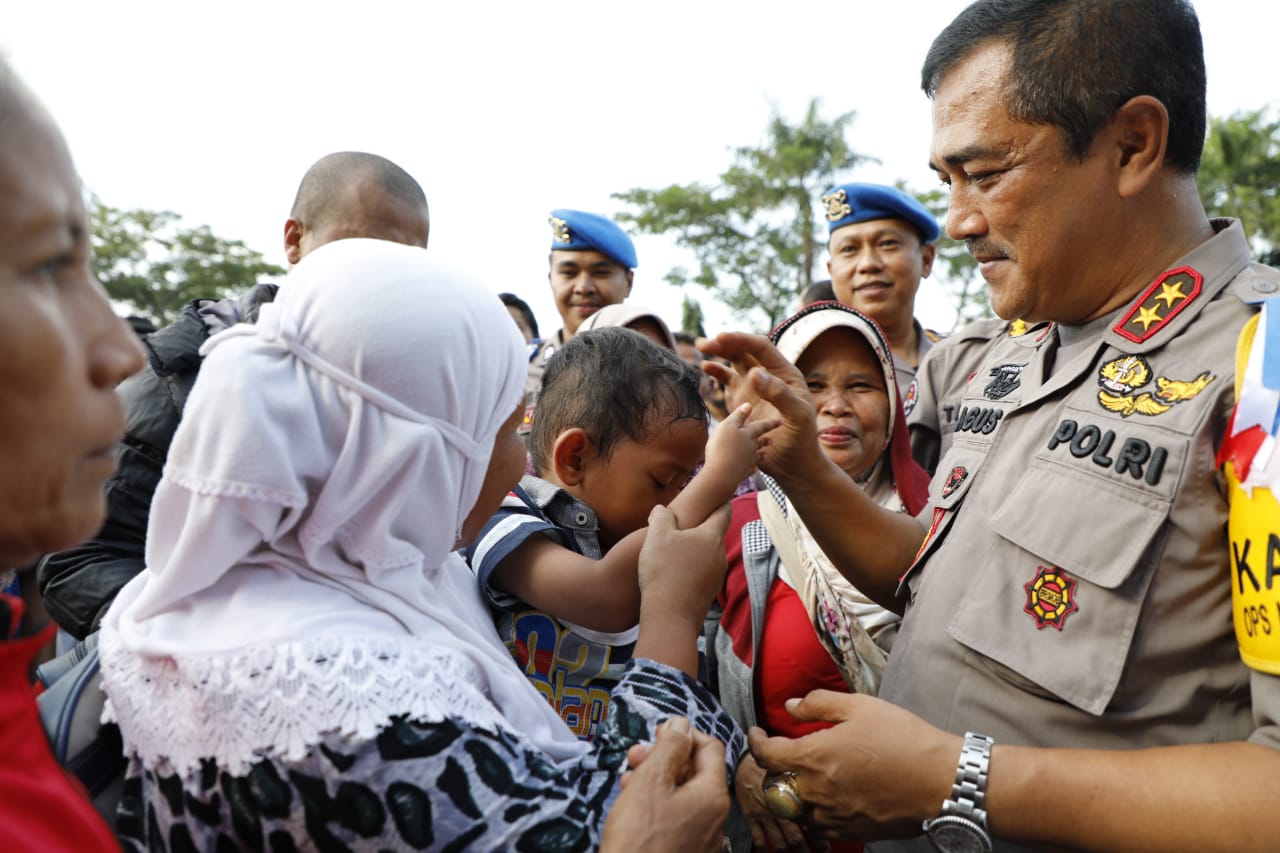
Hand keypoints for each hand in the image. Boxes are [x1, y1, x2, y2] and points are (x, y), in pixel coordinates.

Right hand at [602, 717, 729, 852]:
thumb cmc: (639, 838)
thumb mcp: (651, 780)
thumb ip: (669, 746)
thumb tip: (682, 724)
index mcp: (712, 795)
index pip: (710, 746)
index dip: (683, 734)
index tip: (658, 733)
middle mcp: (715, 817)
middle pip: (695, 770)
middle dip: (665, 757)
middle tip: (636, 756)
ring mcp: (702, 837)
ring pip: (683, 794)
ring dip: (657, 779)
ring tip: (629, 780)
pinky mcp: (686, 851)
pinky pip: (677, 817)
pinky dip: (658, 804)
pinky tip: (634, 805)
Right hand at [633, 503, 731, 674]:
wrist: (670, 616)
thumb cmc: (664, 571)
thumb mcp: (656, 536)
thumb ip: (661, 517)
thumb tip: (662, 509)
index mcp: (711, 536)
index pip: (723, 513)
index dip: (721, 504)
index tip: (721, 498)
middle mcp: (719, 555)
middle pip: (714, 535)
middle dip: (702, 530)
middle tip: (684, 527)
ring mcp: (716, 576)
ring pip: (708, 556)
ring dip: (696, 551)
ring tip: (676, 553)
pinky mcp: (709, 593)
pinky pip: (703, 573)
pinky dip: (693, 570)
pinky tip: (676, 574)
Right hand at [699, 333, 821, 484]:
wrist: (793, 462)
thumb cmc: (802, 439)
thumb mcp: (797, 415)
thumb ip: (778, 393)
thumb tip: (754, 372)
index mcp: (785, 373)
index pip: (761, 348)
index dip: (741, 340)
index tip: (721, 338)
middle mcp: (769, 375)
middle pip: (745, 351)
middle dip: (725, 344)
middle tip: (704, 344)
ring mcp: (754, 387)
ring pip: (734, 363)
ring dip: (719, 353)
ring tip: (701, 348)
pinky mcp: (743, 400)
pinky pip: (728, 381)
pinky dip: (717, 373)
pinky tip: (706, 368)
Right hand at [701, 402, 781, 494]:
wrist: (721, 474)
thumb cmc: (722, 447)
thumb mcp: (728, 426)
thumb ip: (739, 416)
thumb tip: (748, 404)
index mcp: (747, 435)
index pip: (761, 426)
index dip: (771, 423)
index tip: (782, 421)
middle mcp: (749, 448)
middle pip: (759, 443)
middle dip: (765, 440)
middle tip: (772, 440)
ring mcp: (746, 463)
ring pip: (755, 457)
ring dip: (760, 455)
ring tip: (765, 455)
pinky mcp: (740, 475)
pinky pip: (748, 471)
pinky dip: (752, 469)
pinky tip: (754, 469)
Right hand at [734, 752, 819, 850]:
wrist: (743, 760)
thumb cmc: (770, 765)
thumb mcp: (790, 770)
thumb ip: (804, 786)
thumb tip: (823, 795)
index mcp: (792, 796)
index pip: (809, 823)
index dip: (819, 839)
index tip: (825, 849)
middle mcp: (780, 808)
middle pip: (795, 837)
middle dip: (804, 850)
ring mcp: (765, 814)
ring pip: (778, 842)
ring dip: (787, 851)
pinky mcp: (751, 816)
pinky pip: (758, 839)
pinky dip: (764, 850)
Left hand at [746, 691, 959, 842]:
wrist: (941, 780)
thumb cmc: (903, 739)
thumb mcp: (860, 706)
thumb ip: (818, 703)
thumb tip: (791, 706)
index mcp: (814, 758)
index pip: (766, 755)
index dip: (755, 742)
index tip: (757, 734)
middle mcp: (817, 792)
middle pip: (774, 787)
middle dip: (772, 771)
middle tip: (782, 756)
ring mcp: (833, 816)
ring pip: (794, 811)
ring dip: (791, 794)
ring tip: (803, 778)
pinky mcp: (851, 831)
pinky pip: (819, 826)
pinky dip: (814, 812)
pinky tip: (828, 797)